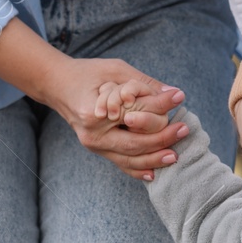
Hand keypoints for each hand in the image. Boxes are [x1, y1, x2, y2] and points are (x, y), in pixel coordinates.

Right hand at [41, 58, 188, 179]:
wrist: (58, 86)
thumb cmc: (87, 73)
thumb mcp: (114, 70)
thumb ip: (143, 83)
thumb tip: (173, 93)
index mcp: (94, 113)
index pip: (133, 114)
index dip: (158, 107)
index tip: (178, 97)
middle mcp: (93, 135)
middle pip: (133, 144)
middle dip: (161, 139)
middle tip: (183, 130)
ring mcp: (94, 146)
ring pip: (129, 160)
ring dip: (155, 159)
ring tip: (176, 155)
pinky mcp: (98, 150)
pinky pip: (121, 164)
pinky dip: (138, 170)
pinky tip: (155, 173)